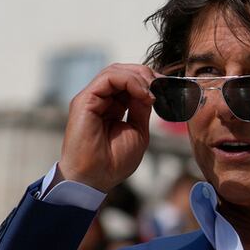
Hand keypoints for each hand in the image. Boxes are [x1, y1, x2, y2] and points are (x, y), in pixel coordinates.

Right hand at [58, 64, 155, 192]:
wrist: (95, 179)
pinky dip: (129, 81)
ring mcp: (91, 98)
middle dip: (145, 74)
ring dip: (139, 76)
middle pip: (122, 72)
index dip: (148, 81)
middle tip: (161, 85)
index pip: (128, 83)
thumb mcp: (137, 131)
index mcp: (111, 107)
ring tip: (152, 91)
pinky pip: (108, 77)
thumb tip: (151, 91)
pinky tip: (142, 93)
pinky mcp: (84, 100)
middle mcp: (99, 100)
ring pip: (115, 71)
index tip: (165, 89)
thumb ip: (141, 109)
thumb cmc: (113, 162)